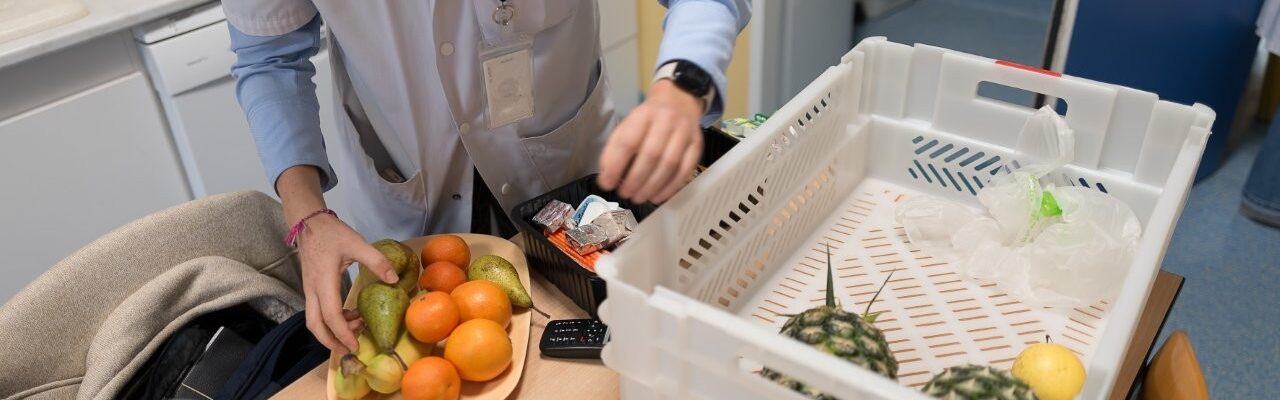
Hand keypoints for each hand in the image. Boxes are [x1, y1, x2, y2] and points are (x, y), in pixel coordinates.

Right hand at [295, 213, 398, 352]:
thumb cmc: (332, 234)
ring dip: (331, 331)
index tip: (355, 346)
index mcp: (324, 282)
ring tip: (356, 329)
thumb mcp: (357, 244)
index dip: (343, 333)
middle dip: (331, 342)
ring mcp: (309, 290)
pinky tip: (350, 315)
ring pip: (314, 320)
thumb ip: (376, 261)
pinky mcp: (311, 288)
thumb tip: (394, 279)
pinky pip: (317, 312)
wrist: (309, 223)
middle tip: (351, 350)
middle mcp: (312, 290)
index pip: (331, 315)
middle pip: (316, 325)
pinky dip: (331, 320)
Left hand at [598, 79, 703, 203]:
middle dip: (635, 180)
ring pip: (670, 164)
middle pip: (651, 154)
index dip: (615, 166)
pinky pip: (685, 170)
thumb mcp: (629, 124)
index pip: (628, 141)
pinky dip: (670, 187)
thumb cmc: (649, 118)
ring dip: (652, 186)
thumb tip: (608, 178)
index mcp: (643, 114)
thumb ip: (616, 148)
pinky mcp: (697, 145)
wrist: (680, 100)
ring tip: (639, 198)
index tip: (606, 184)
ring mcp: (685, 133)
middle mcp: (666, 121)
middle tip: (625, 194)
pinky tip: (658, 196)